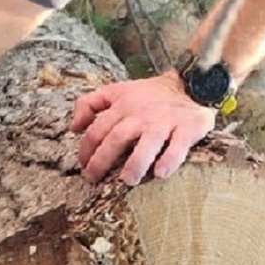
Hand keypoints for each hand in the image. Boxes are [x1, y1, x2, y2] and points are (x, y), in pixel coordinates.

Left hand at [70, 71, 215, 185]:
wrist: (191, 84)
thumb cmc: (150, 95)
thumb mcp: (118, 91)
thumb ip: (90, 103)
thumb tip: (73, 127)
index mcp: (122, 105)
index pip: (97, 129)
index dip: (86, 149)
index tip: (83, 165)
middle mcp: (141, 113)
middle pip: (117, 138)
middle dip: (102, 160)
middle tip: (93, 178)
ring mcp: (164, 121)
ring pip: (146, 143)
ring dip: (135, 163)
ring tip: (128, 181)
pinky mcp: (187, 128)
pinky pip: (178, 146)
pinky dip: (169, 160)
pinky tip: (160, 174)